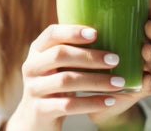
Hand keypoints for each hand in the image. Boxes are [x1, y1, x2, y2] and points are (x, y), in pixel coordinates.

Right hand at [4, 24, 125, 130]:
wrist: (35, 119)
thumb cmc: (54, 85)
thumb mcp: (56, 66)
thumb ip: (72, 51)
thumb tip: (112, 34)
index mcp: (37, 51)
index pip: (51, 34)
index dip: (72, 32)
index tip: (95, 33)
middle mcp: (31, 67)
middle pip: (59, 55)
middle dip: (89, 56)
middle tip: (115, 59)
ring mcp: (34, 89)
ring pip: (66, 80)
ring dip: (96, 80)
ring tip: (119, 82)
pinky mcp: (41, 110)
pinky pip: (69, 105)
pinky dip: (92, 102)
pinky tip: (109, 101)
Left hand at [89, 8, 150, 129]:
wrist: (91, 97)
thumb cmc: (90, 65)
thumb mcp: (89, 45)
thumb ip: (88, 30)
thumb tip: (71, 4)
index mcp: (133, 40)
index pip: (146, 26)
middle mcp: (143, 55)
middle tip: (148, 27)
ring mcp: (144, 72)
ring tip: (146, 49)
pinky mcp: (140, 91)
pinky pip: (150, 87)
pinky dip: (150, 83)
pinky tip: (147, 79)